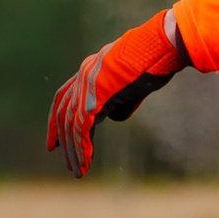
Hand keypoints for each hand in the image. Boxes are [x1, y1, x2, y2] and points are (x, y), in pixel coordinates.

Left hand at [47, 10, 186, 177]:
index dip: (58, 118)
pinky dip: (83, 148)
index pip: (65, 97)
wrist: (161, 46)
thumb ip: (121, 100)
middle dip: (61, 137)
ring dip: (74, 150)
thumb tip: (113, 117)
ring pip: (71, 124)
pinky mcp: (96, 95)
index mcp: (91, 70)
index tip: (57, 139)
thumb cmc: (155, 60)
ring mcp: (88, 85)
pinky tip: (86, 163)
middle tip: (62, 158)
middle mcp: (84, 76)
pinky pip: (82, 127)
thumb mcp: (134, 83)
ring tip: (78, 171)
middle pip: (63, 112)